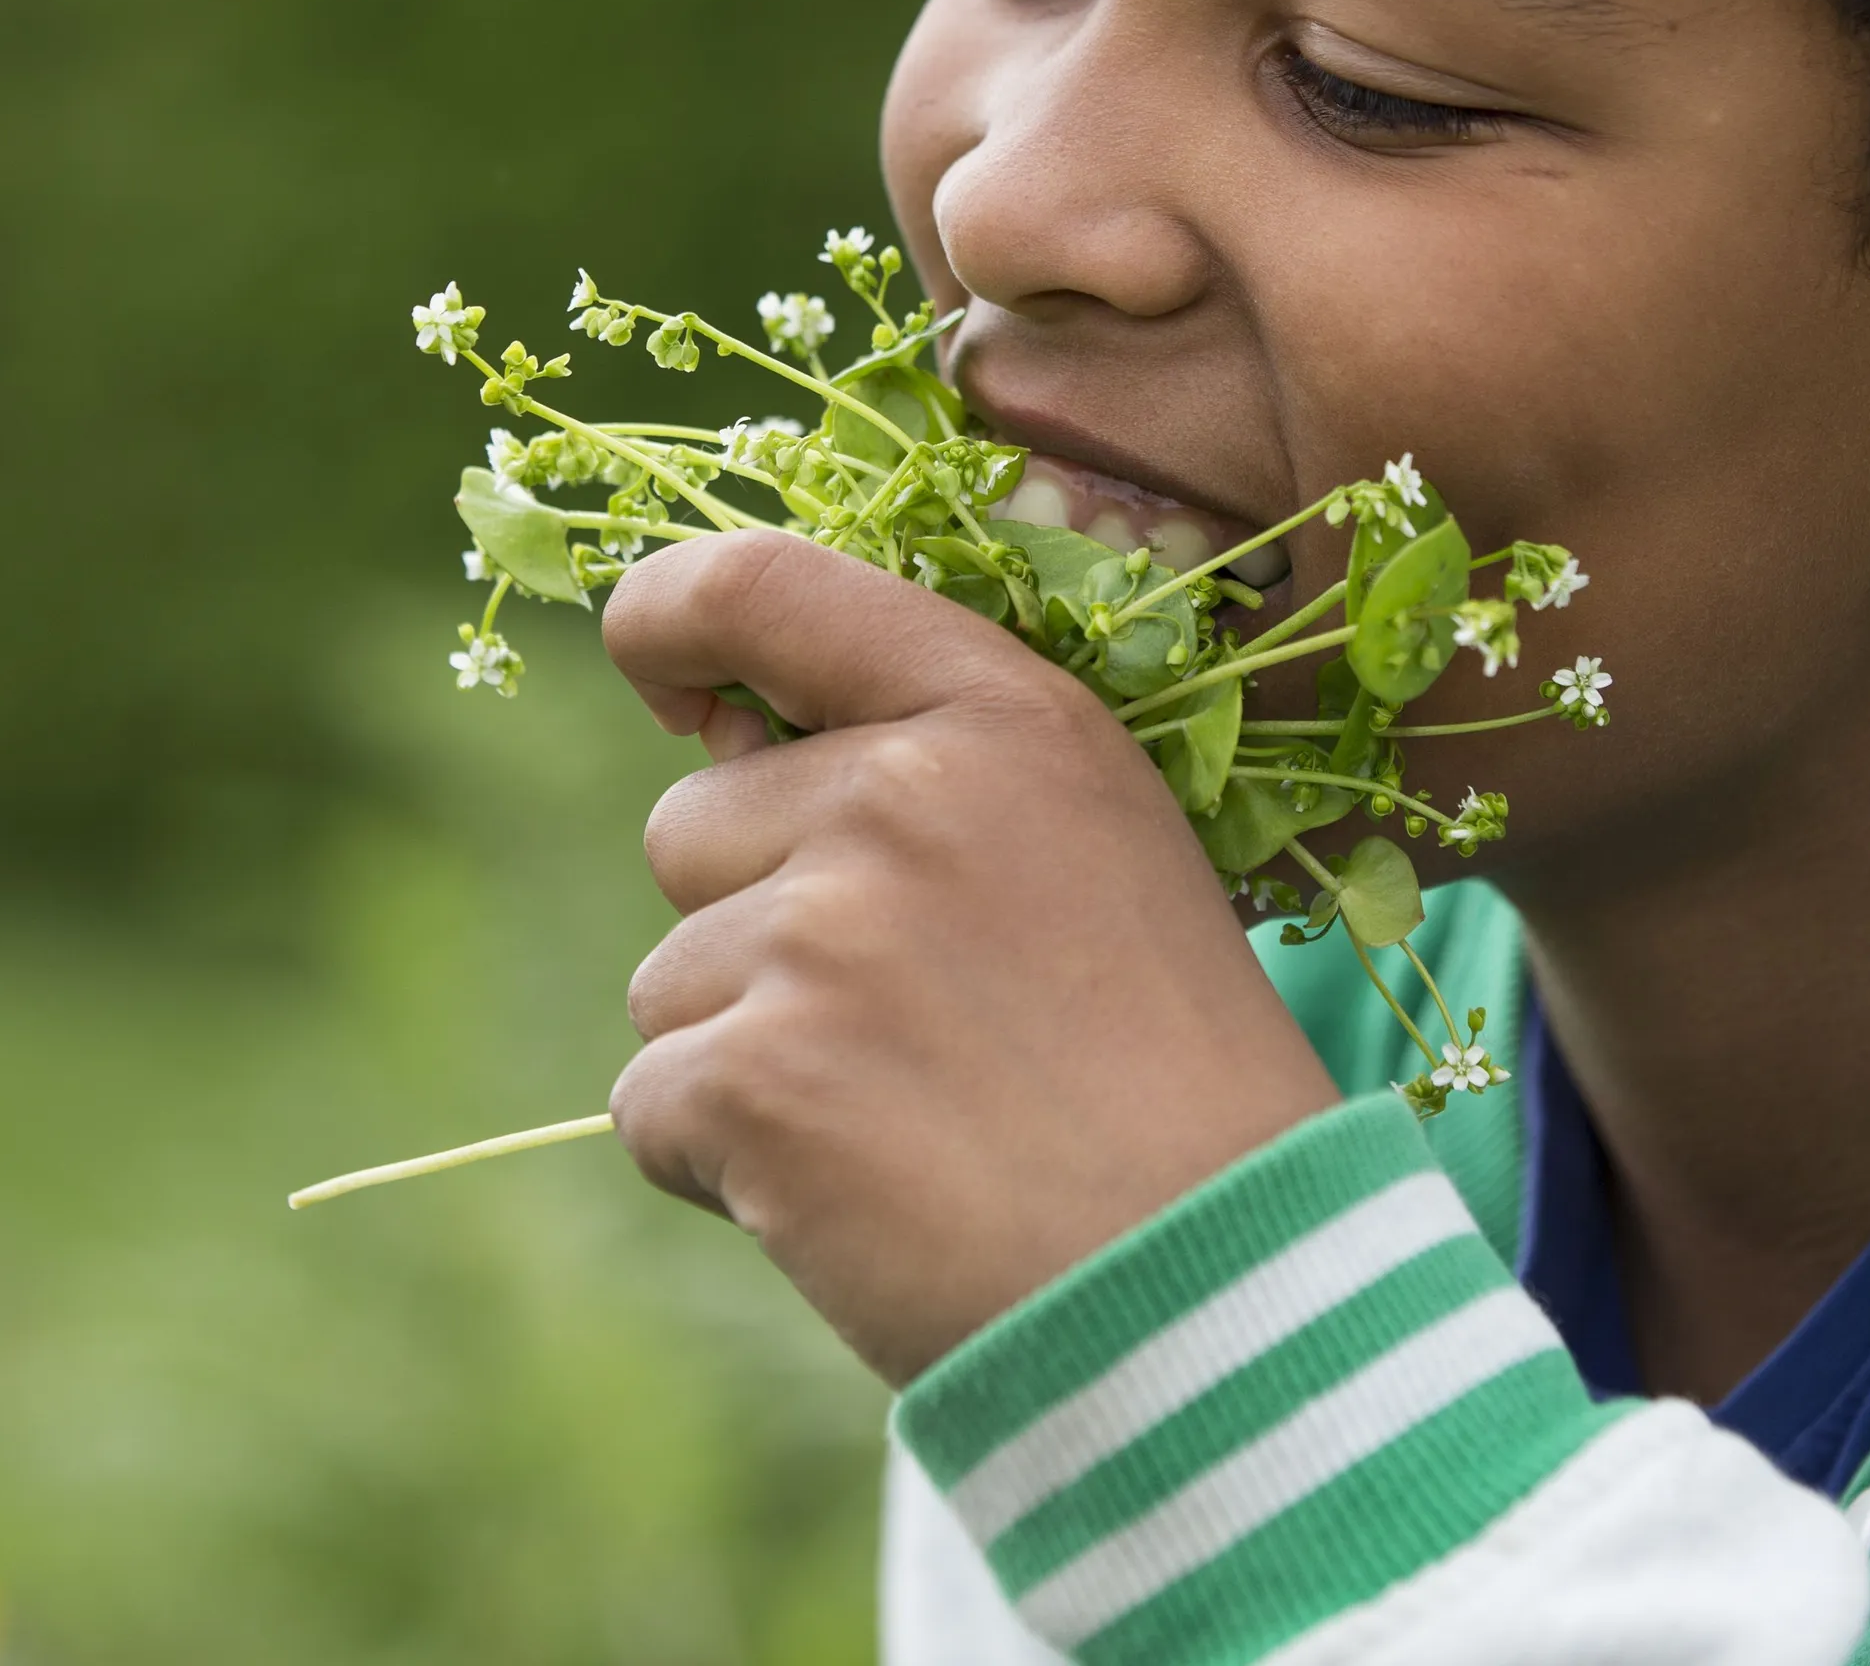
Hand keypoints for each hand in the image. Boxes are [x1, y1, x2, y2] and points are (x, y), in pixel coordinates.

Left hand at [602, 528, 1342, 1382]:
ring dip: (749, 1060)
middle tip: (904, 1032)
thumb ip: (934, 777)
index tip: (666, 680)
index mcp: (1001, 717)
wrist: (1217, 1285)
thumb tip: (714, 742)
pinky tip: (861, 1196)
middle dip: (750, 926)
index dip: (672, 618)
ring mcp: (820, 935)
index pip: (764, 583)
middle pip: (689, 825)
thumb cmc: (1166, 1086)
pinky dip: (724, 1168)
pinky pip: (652, 1106)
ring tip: (907, 1125)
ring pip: (671, 980)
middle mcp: (900, 797)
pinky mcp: (755, 1077)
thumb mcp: (1099, 855)